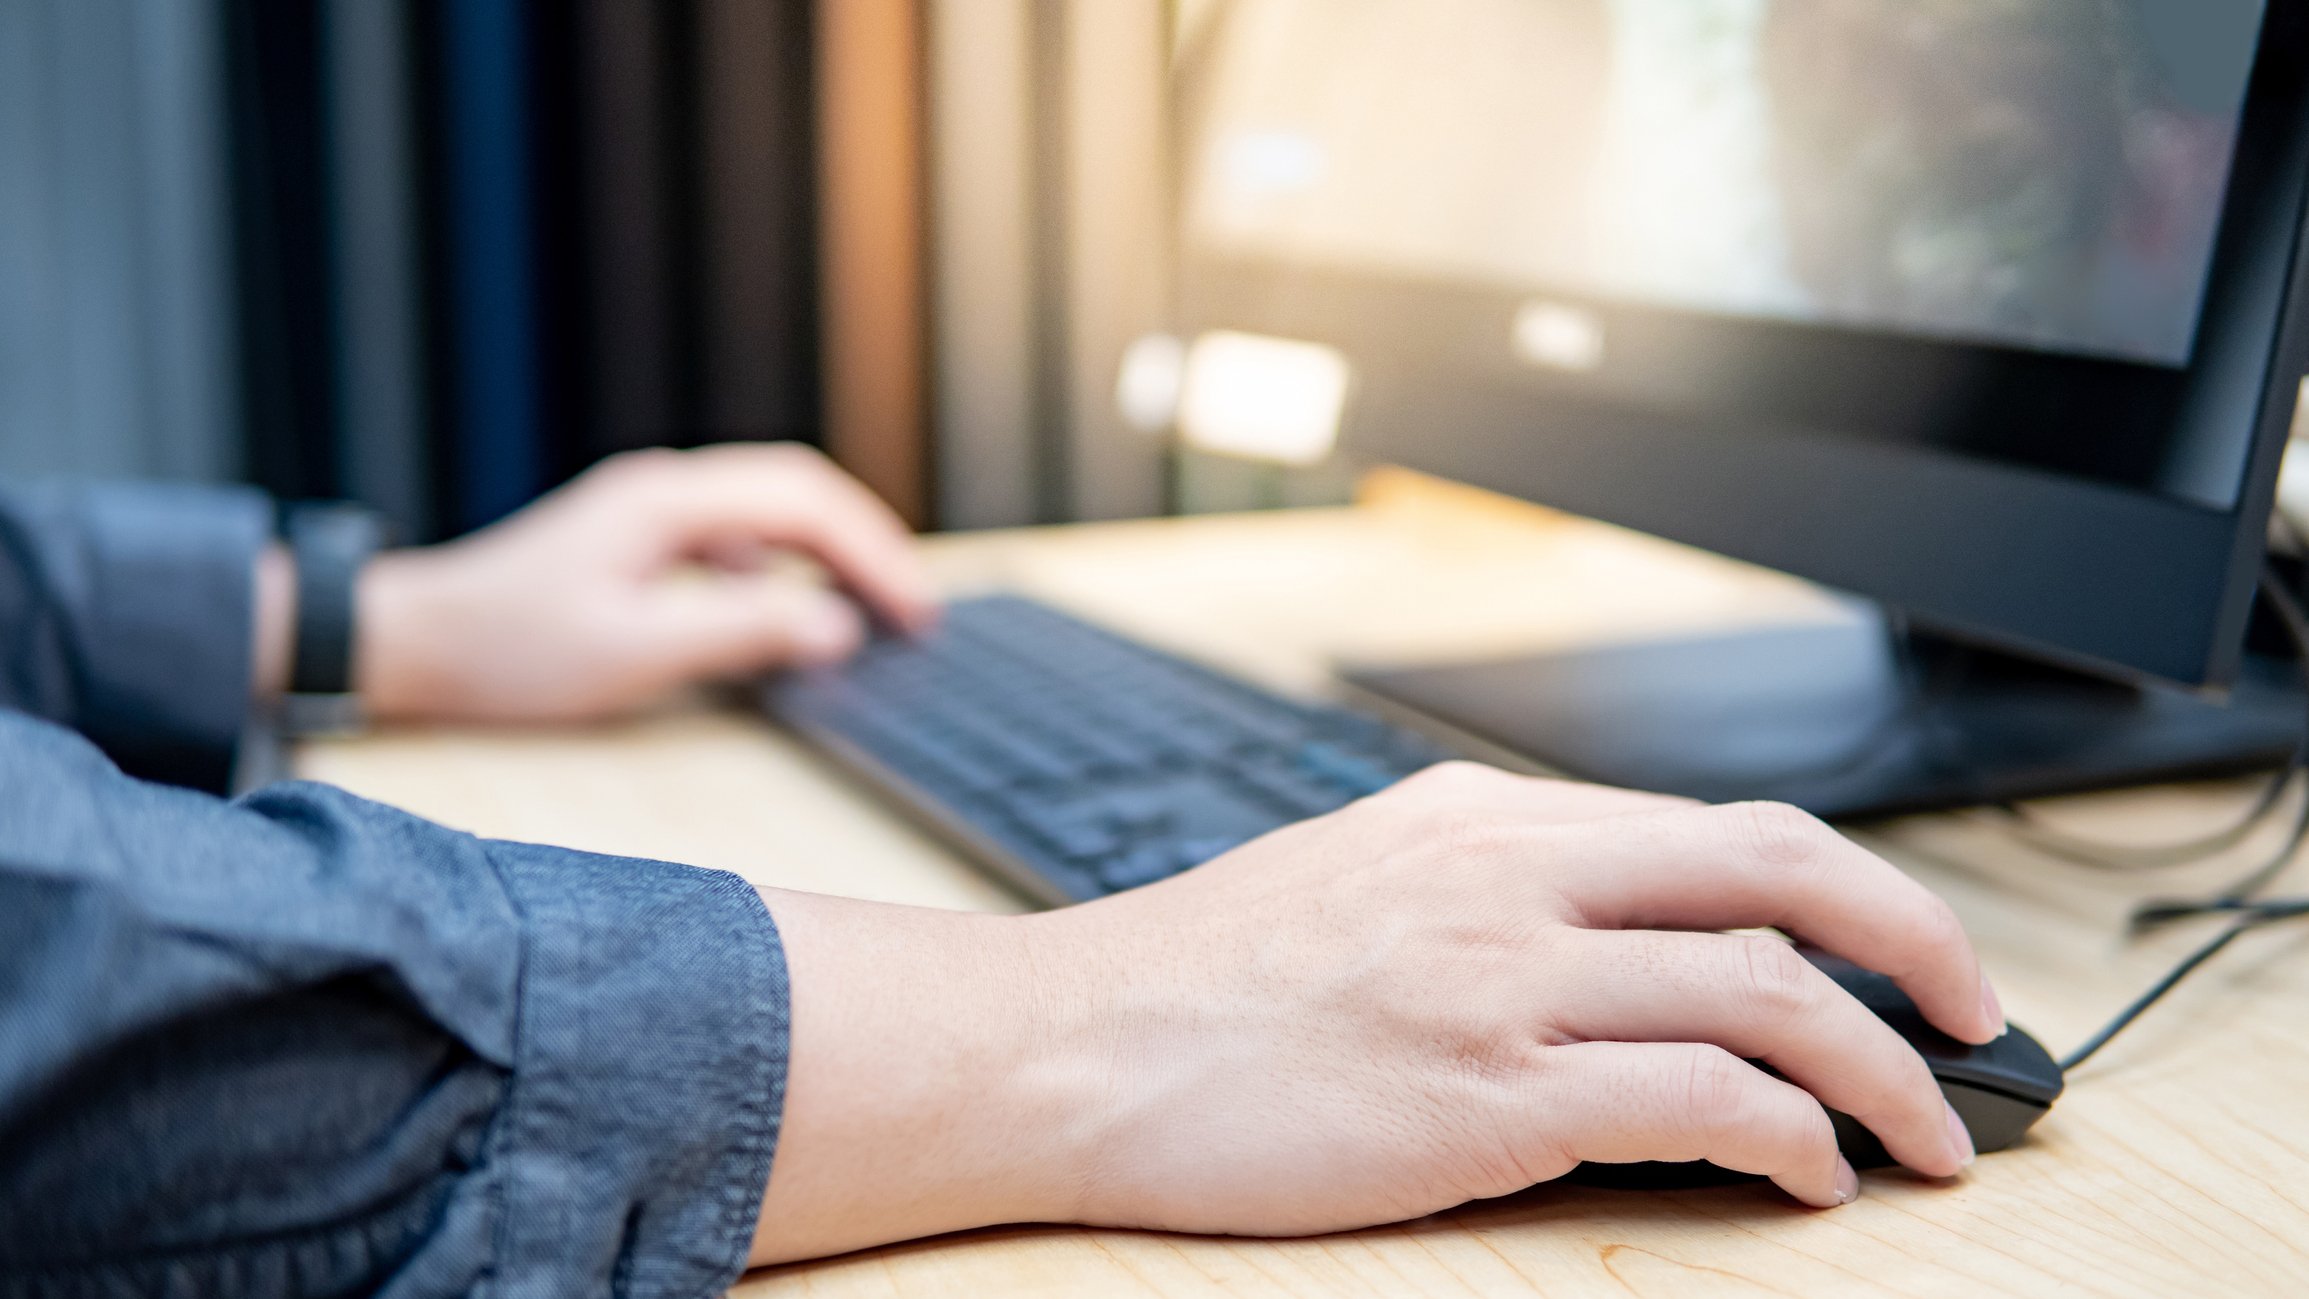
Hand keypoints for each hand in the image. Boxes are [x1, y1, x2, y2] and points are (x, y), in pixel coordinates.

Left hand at [352, 444, 935, 721]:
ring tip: (874, 612)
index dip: (873, 553)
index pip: (803, 502)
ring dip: (828, 556)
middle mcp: (663, 491)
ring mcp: (648, 513)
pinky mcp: (636, 544)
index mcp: (666, 501)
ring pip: (769, 513)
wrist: (408, 643)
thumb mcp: (633, 652)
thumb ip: (741, 632)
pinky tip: (788, 618)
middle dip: (866, 546)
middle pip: (797, 493)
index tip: (914, 612)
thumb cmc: (507, 653)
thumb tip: (834, 627)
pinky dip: (783, 571)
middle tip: (914, 612)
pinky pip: (735, 541)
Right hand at [750, 764, 2002, 1262]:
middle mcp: (1508, 875)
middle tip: (1977, 1014)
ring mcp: (1499, 978)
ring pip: (1764, 991)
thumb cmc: (1197, 980)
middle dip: (1912, 941)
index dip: (1845, 886)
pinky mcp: (1481, 1092)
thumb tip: (1608, 925)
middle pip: (1778, 870)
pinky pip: (1696, 1099)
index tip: (1898, 948)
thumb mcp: (1355, 878)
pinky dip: (1787, 1136)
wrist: (1070, 1044)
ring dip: (1879, 1071)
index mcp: (1481, 817)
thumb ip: (1486, 884)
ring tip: (1926, 1136)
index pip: (1716, 826)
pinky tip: (1809, 1175)